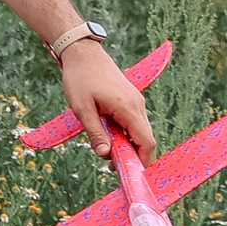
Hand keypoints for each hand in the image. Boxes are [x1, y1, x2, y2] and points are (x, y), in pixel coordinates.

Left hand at [62, 42, 155, 161]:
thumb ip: (95, 133)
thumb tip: (104, 155)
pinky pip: (133, 122)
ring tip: (104, 146)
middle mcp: (137, 105)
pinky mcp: (130, 98)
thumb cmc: (80, 78)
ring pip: (139, 131)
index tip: (127, 173)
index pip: (146, 142)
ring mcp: (135, 101)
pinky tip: (106, 132)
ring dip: (126, 143)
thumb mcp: (82, 109)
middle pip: (145, 139)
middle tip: (110, 165)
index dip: (140, 161)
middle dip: (131, 155)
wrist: (82, 52)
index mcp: (129, 108)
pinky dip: (124, 132)